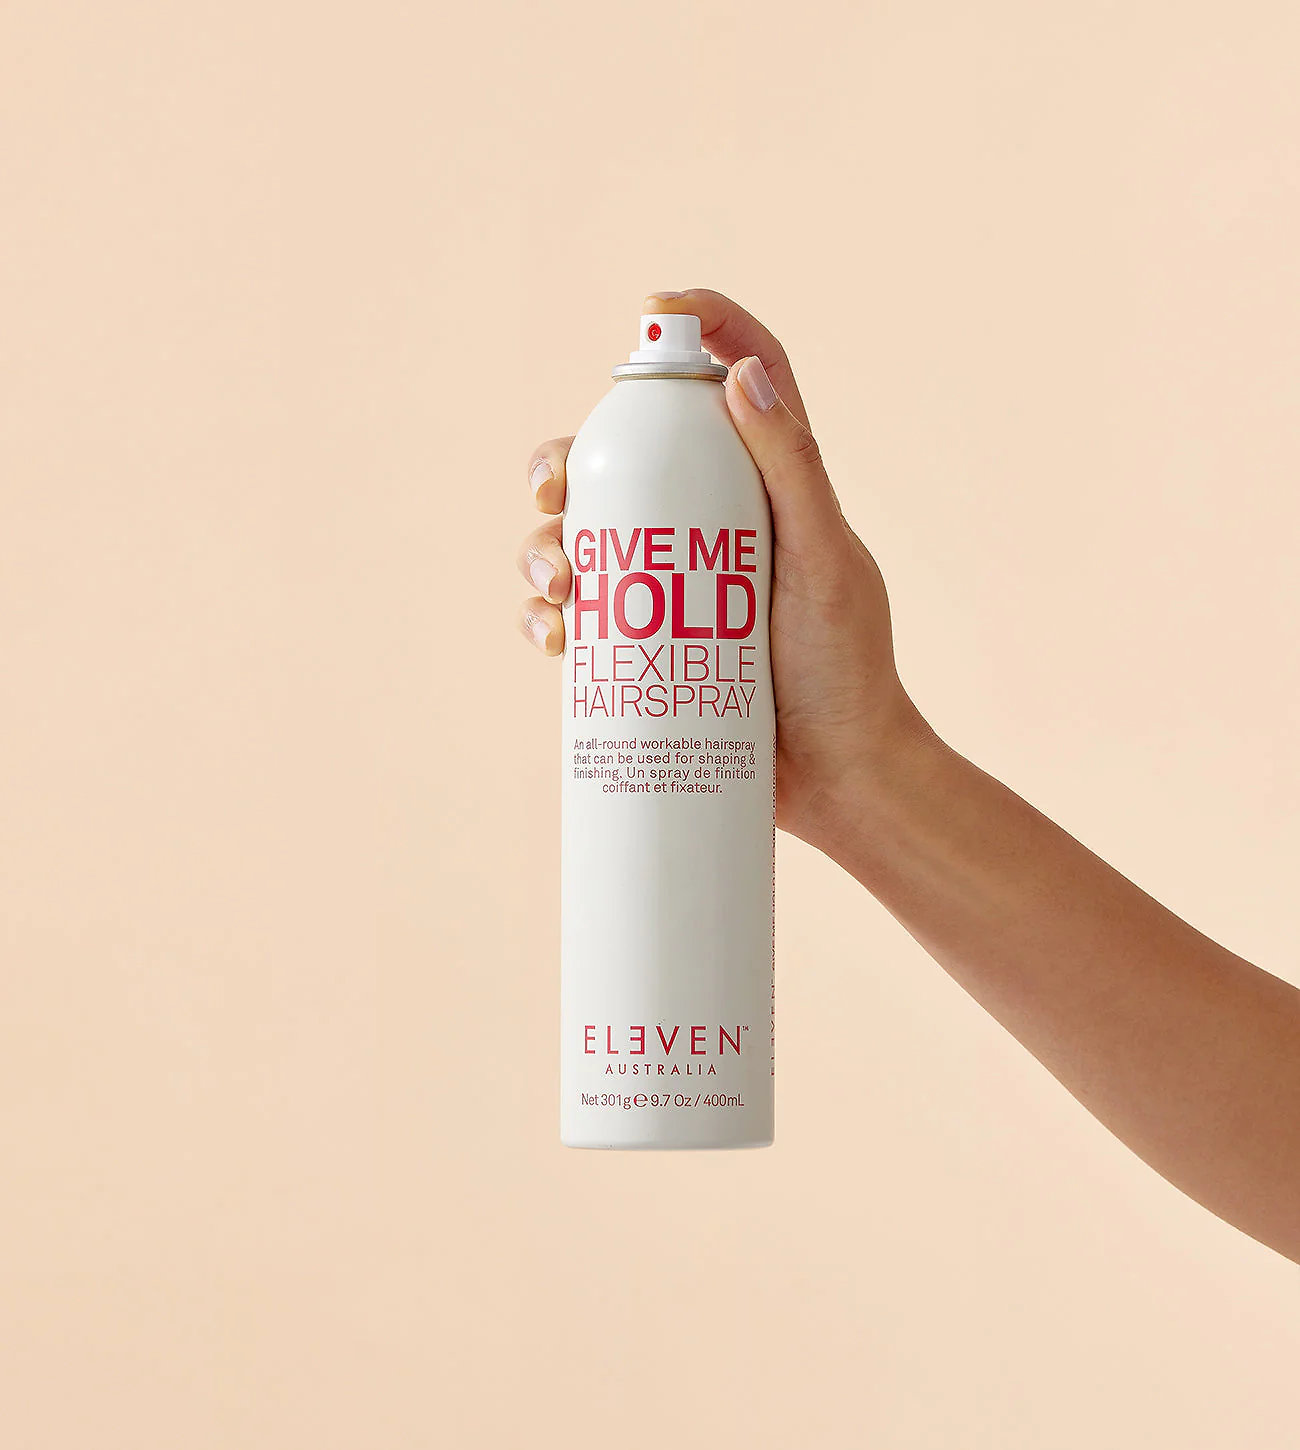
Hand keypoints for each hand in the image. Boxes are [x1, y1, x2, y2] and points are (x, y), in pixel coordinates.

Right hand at [517, 288, 931, 847]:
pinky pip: (573, 615)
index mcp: (766, 487)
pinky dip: (545, 616)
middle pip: (622, 460)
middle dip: (566, 461)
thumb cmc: (845, 670)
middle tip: (553, 490)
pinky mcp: (641, 646)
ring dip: (543, 547)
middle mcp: (708, 525)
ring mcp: (668, 587)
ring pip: (579, 536)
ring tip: (559, 589)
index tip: (652, 312)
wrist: (837, 779)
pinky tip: (552, 639)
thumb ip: (793, 470)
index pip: (736, 379)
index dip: (699, 328)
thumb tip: (738, 376)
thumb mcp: (824, 564)